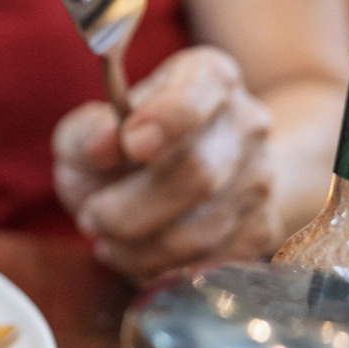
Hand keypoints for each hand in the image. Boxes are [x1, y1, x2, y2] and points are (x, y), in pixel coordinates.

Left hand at [52, 46, 282, 281]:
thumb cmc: (123, 147)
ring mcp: (262, 178)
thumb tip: (104, 144)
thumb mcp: (88, 131)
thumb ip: (86, 133)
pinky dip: (160, 268)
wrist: (178, 177)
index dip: (167, 117)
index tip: (131, 143)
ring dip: (138, 247)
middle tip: (91, 217)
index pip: (202, 88)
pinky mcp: (261, 228)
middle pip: (198, 173)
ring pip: (201, 229)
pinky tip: (137, 254)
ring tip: (108, 238)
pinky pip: (210, 263)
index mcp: (208, 78)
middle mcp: (247, 123)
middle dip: (129, 209)